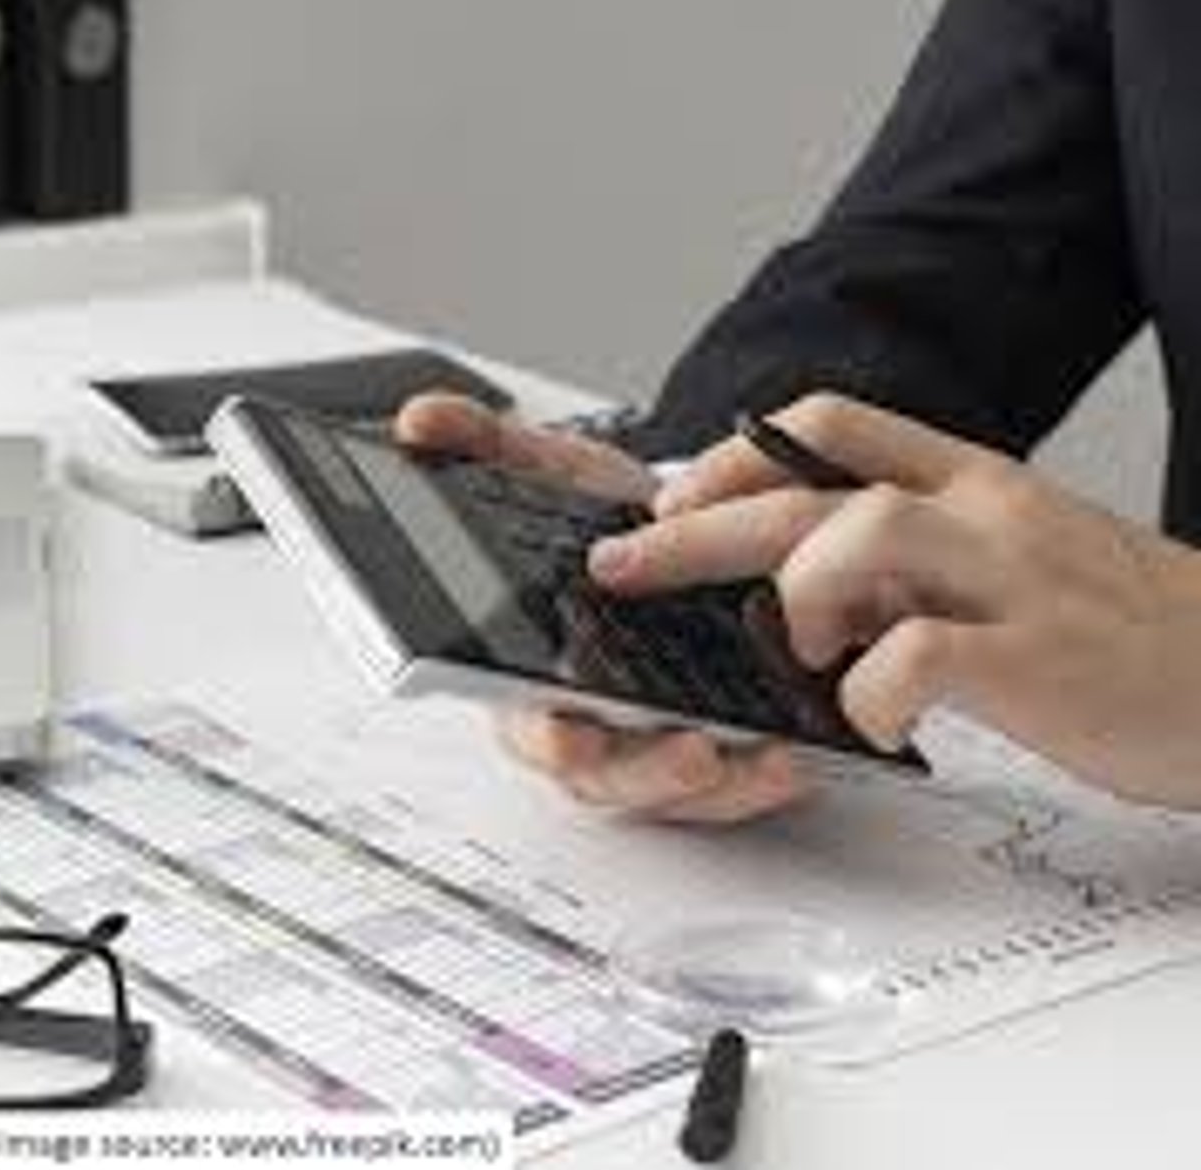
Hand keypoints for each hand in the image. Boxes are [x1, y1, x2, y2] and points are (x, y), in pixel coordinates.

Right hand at [394, 393, 812, 823]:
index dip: (543, 737)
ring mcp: (650, 748)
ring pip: (674, 794)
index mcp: (525, 676)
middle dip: (646, 773)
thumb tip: (420, 421)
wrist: (677, 536)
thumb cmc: (603, 528)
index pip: (524, 724)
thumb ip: (480, 445)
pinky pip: (736, 791)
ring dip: (718, 787)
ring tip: (763, 755)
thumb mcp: (541, 474)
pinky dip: (764, 780)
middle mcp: (586, 725)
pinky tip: (795, 753)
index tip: (566, 735)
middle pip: (603, 777)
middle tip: (691, 751)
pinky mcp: (718, 755)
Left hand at [594, 393, 1200, 807]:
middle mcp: (982, 514)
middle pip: (809, 488)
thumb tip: (792, 569)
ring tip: (802, 649)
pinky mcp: (1037, 662)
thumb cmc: (1121, 630)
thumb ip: (908, 553)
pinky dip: (868, 690)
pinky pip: (919, 655)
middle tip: (623, 563)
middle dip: (694, 526)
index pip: (830, 425)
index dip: (732, 454)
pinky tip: (873, 717)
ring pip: (859, 533)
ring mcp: (1011, 581)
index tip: (672, 496)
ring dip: (796, 593)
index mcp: (970, 481)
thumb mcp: (1008, 556)